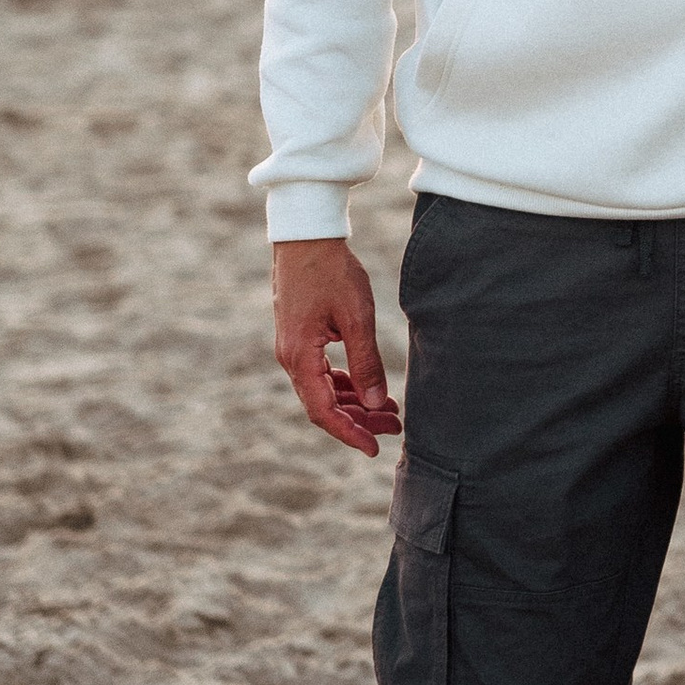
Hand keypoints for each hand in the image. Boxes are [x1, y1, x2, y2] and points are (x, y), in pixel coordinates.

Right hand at [273, 239, 402, 457]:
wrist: (306, 236)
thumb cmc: (332, 271)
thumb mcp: (356, 317)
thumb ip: (366, 362)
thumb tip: (377, 403)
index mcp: (299, 357)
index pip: (323, 411)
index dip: (349, 433)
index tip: (375, 448)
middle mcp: (290, 357)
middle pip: (323, 405)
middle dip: (359, 420)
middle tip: (394, 427)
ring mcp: (292, 348)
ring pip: (323, 390)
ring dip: (354, 403)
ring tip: (389, 409)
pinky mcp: (300, 337)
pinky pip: (321, 373)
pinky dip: (344, 384)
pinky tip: (368, 387)